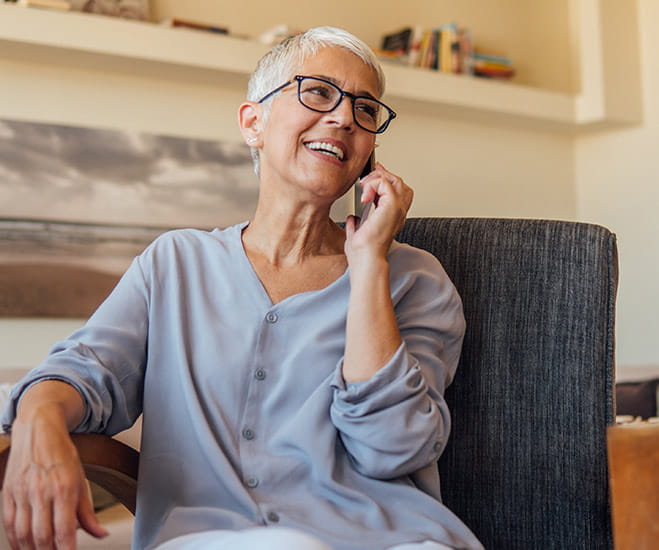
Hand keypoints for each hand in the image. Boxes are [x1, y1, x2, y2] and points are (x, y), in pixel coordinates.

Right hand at [3, 407, 107, 548]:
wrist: (39, 430)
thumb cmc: (61, 454)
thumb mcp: (81, 480)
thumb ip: (88, 512)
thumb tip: (100, 534)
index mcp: (63, 488)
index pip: (64, 531)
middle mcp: (41, 492)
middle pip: (42, 537)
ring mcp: (21, 493)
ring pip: (23, 535)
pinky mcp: (8, 493)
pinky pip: (9, 525)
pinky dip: (15, 541)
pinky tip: (24, 547)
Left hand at [344, 162, 412, 265]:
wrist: (365, 257)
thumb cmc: (363, 252)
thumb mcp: (357, 234)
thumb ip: (355, 225)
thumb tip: (352, 219)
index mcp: (392, 216)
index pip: (397, 191)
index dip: (384, 180)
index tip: (369, 178)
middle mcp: (398, 211)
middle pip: (399, 182)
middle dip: (381, 176)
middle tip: (365, 180)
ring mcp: (398, 208)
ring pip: (395, 180)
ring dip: (377, 178)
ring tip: (364, 187)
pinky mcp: (392, 205)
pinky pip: (385, 183)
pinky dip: (372, 184)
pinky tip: (364, 196)